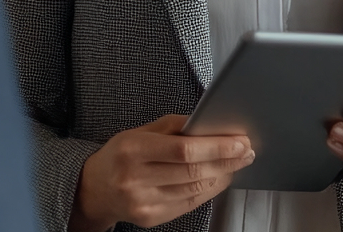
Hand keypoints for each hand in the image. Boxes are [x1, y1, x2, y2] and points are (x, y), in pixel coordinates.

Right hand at [70, 115, 253, 230]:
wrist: (95, 188)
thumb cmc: (122, 154)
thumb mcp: (141, 131)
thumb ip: (174, 126)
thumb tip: (210, 123)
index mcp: (132, 150)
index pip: (183, 150)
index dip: (216, 146)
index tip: (240, 141)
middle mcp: (135, 179)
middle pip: (193, 172)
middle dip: (226, 160)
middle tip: (247, 151)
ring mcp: (143, 203)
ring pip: (194, 190)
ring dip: (222, 175)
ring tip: (237, 162)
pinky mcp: (150, 219)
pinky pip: (188, 204)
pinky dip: (209, 190)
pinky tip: (219, 178)